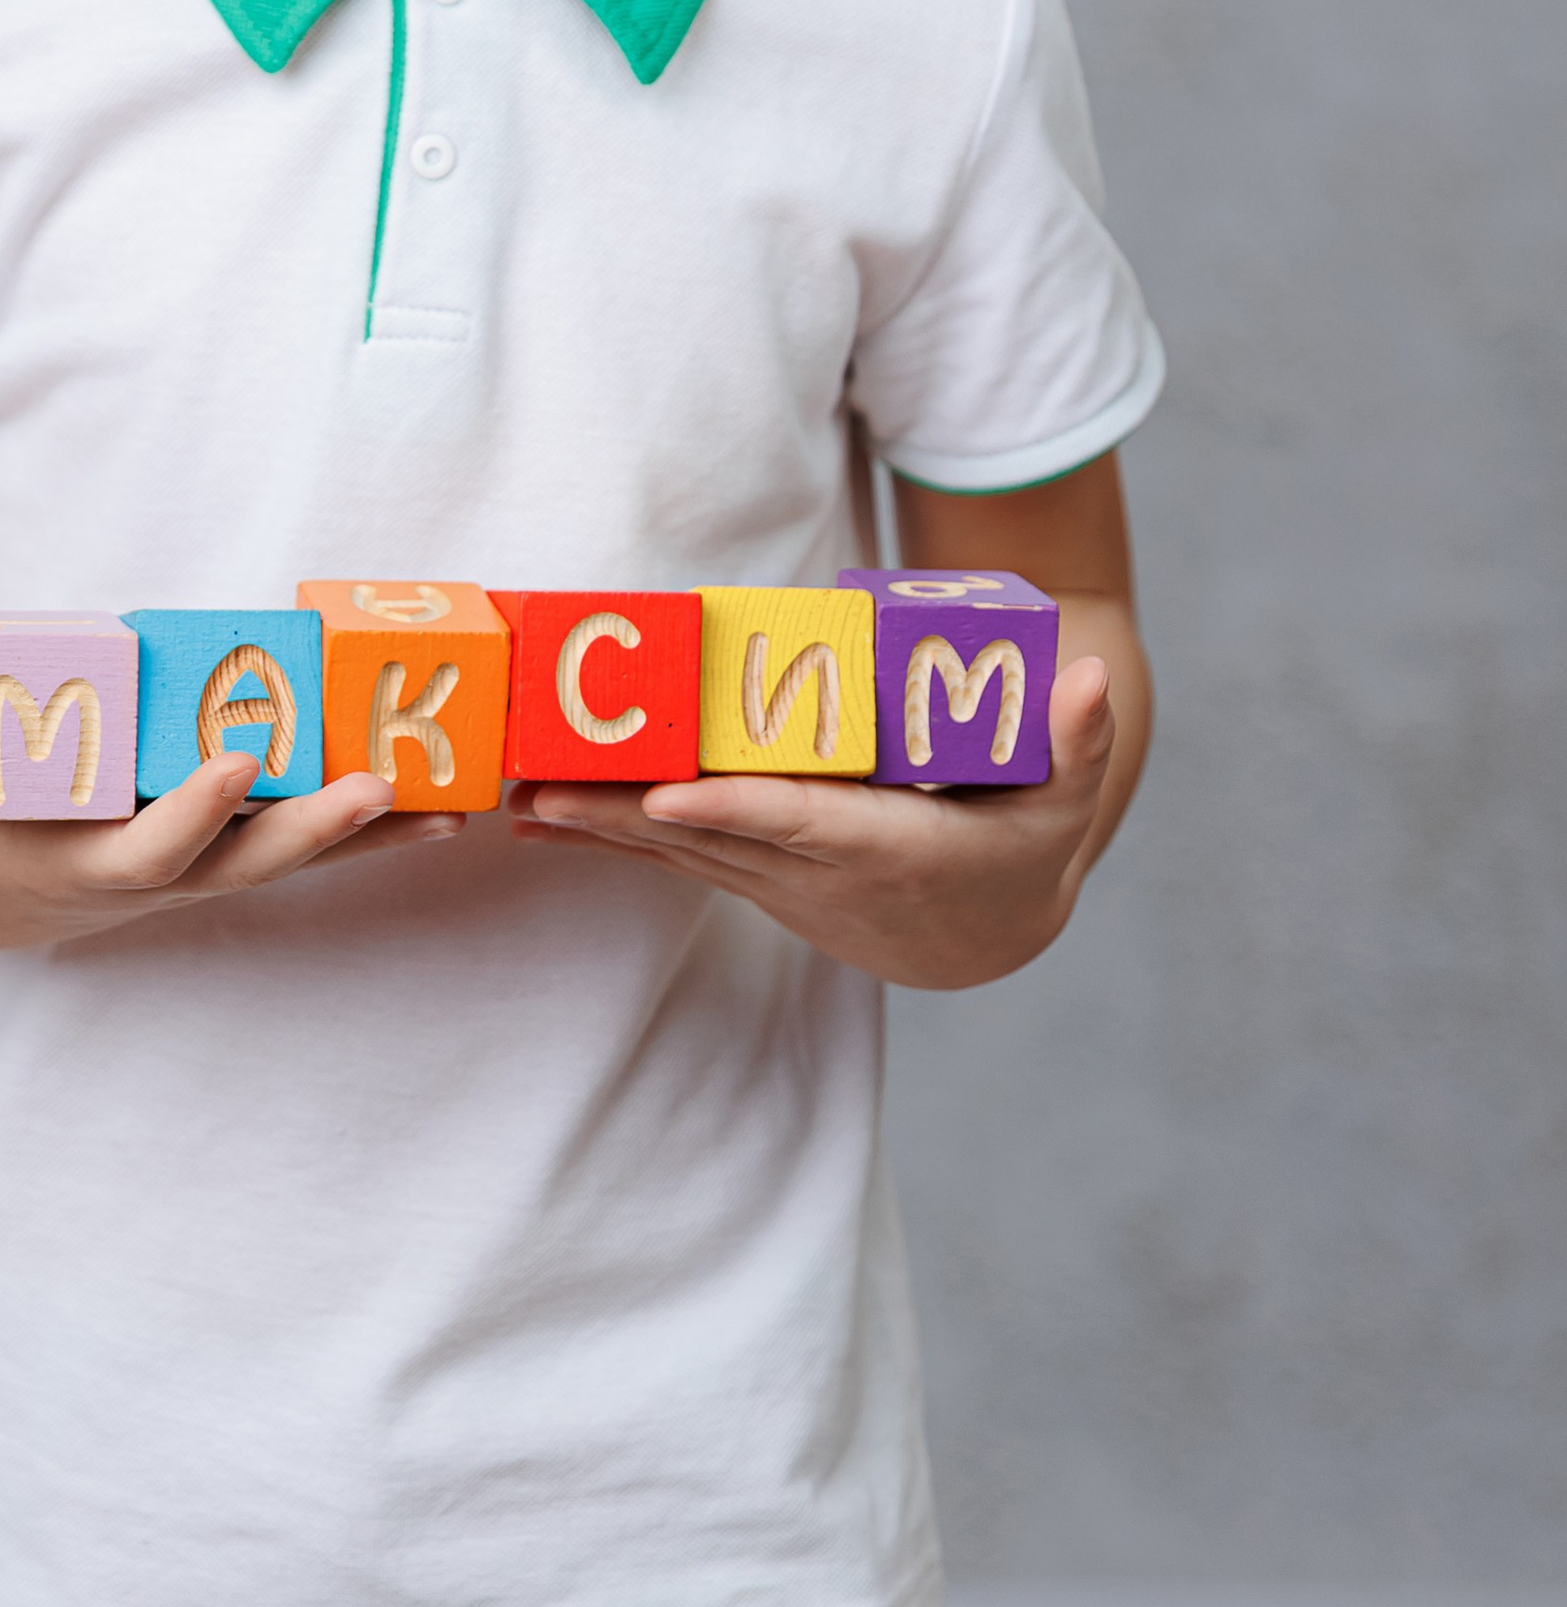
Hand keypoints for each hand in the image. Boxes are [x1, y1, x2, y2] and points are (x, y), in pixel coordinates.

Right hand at [0, 670, 460, 949]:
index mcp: (79, 866)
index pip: (149, 849)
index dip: (191, 810)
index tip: (234, 760)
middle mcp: (155, 879)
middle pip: (247, 865)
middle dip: (313, 830)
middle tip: (377, 785)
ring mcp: (197, 869)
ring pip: (293, 858)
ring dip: (370, 838)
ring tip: (450, 805)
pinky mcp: (223, 847)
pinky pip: (305, 841)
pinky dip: (372, 830)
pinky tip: (442, 805)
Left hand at [506, 654, 1119, 987]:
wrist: (984, 931)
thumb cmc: (1023, 840)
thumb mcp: (1063, 797)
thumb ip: (1076, 738)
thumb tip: (1092, 675)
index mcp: (892, 849)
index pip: (805, 827)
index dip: (737, 814)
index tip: (669, 799)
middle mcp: (823, 876)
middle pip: (710, 842)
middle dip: (622, 820)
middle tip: (539, 794)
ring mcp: (780, 881)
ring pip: (676, 854)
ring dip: (596, 829)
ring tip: (514, 799)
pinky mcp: (755, 875)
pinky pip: (669, 859)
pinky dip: (605, 839)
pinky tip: (537, 821)